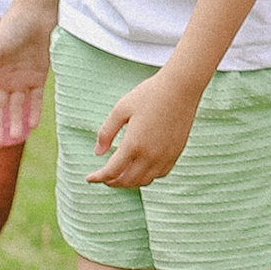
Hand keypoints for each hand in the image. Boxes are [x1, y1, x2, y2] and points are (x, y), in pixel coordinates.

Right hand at [0, 4, 52, 125]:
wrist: (36, 14)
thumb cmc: (10, 27)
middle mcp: (3, 79)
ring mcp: (21, 79)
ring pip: (17, 106)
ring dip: (16, 121)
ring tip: (16, 137)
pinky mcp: (38, 76)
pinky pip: (35, 99)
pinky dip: (34, 111)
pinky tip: (33, 125)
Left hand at [86, 62, 201, 188]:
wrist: (181, 88)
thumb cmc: (149, 95)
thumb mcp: (120, 109)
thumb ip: (106, 132)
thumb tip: (97, 152)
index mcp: (133, 144)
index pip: (111, 171)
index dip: (98, 177)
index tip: (89, 178)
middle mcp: (150, 155)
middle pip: (127, 180)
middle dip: (112, 182)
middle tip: (103, 177)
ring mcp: (165, 156)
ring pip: (144, 181)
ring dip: (129, 182)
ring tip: (120, 175)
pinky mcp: (176, 153)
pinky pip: (159, 174)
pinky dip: (147, 176)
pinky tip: (141, 169)